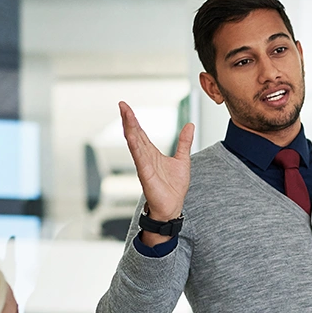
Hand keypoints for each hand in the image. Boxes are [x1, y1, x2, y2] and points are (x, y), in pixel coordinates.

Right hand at [119, 100, 192, 225]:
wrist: (172, 207)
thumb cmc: (174, 188)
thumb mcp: (182, 159)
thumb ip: (184, 142)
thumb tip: (190, 125)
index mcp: (152, 153)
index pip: (140, 133)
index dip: (133, 120)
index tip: (125, 107)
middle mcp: (145, 157)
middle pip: (134, 134)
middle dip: (128, 119)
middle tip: (122, 104)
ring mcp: (144, 165)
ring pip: (135, 143)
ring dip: (130, 128)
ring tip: (125, 114)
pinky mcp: (145, 174)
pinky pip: (139, 158)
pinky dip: (135, 146)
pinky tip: (131, 136)